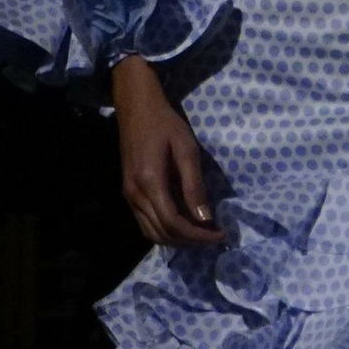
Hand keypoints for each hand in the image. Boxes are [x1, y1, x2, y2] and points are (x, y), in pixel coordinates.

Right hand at [110, 56, 223, 248]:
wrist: (136, 107)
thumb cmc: (165, 124)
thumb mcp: (186, 149)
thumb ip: (194, 185)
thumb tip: (205, 218)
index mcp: (150, 182)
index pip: (174, 223)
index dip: (197, 235)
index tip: (220, 234)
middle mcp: (135, 194)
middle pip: (162, 233)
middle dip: (190, 241)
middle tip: (214, 237)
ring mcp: (128, 196)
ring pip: (151, 233)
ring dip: (177, 240)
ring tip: (201, 235)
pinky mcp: (128, 193)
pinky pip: (145, 224)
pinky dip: (165, 231)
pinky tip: (184, 225)